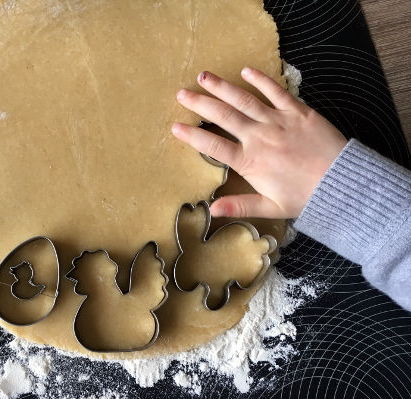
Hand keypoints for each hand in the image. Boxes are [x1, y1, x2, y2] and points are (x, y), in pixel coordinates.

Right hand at [171, 67, 346, 218]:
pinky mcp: (296, 110)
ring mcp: (277, 121)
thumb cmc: (305, 197)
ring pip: (243, 100)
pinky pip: (275, 91)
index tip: (175, 127)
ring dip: (222, 87)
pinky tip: (246, 70)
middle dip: (200, 103)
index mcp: (249, 161)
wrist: (341, 181)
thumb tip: (211, 210)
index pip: (213, 146)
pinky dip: (260, 79)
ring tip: (203, 76)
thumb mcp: (270, 207)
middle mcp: (259, 137)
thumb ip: (239, 206)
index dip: (192, 135)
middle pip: (223, 116)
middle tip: (181, 93)